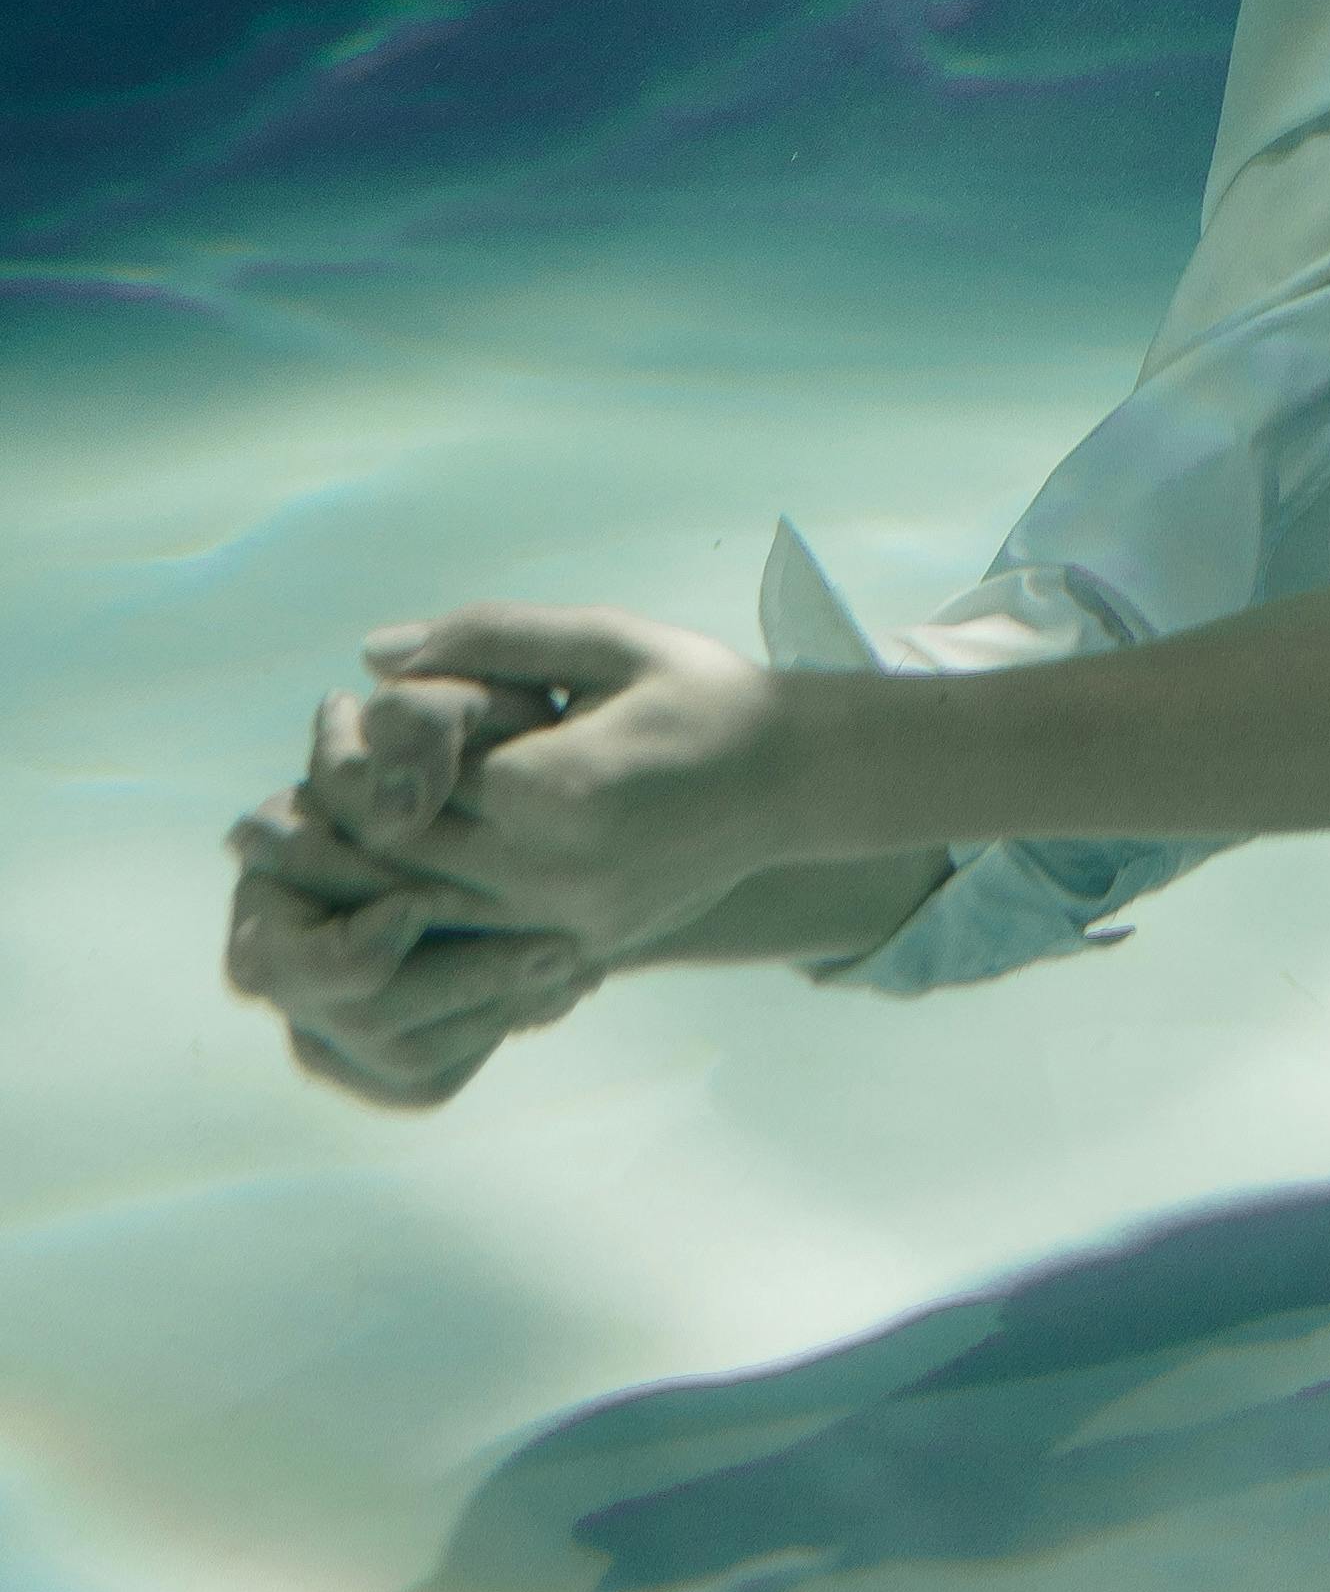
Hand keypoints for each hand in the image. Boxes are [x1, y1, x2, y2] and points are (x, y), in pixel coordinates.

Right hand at [224, 682, 596, 1107]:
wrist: (552, 806)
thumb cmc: (503, 737)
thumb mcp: (478, 705)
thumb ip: (423, 720)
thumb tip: (389, 799)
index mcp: (269, 855)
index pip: (279, 948)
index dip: (360, 940)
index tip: (430, 904)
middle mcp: (274, 942)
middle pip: (351, 1013)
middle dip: (462, 978)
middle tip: (557, 946)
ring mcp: (321, 1010)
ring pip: (401, 1054)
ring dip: (496, 1004)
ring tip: (577, 958)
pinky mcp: (379, 1057)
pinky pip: (427, 1078)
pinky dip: (496, 1032)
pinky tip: (556, 988)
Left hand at [337, 607, 800, 961]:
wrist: (796, 782)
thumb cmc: (699, 692)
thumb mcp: (606, 641)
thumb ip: (490, 637)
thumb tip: (373, 657)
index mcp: (558, 790)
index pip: (406, 784)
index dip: (351, 752)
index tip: (332, 717)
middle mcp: (554, 875)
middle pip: (396, 863)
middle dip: (328, 827)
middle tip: (272, 806)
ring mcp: (565, 927)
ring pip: (416, 919)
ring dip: (354, 881)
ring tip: (313, 840)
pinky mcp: (578, 954)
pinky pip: (467, 947)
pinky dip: (410, 918)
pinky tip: (385, 882)